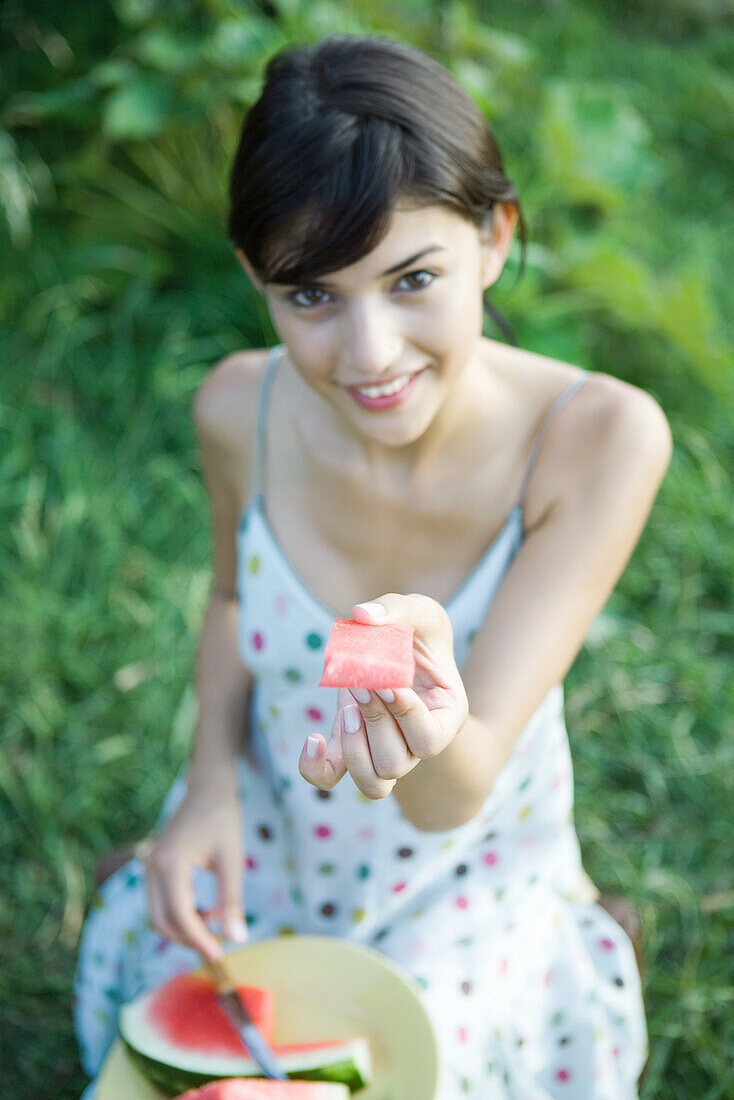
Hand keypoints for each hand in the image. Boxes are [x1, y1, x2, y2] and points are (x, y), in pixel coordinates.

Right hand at [142, 778, 245, 961]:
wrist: (208, 789)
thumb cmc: (223, 820)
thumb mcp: (232, 860)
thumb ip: (232, 900)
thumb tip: (237, 939)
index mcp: (170, 864)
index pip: (179, 915)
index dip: (198, 940)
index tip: (219, 954)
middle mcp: (152, 867)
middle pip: (160, 920)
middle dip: (188, 938)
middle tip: (217, 946)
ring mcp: (149, 866)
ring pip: (158, 914)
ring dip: (184, 926)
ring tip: (215, 922)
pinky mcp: (154, 867)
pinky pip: (161, 901)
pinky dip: (180, 913)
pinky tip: (205, 909)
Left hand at [299, 594, 468, 798]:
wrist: (403, 649)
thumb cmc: (419, 633)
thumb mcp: (421, 612)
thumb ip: (398, 608)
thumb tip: (362, 615)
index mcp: (445, 717)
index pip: (430, 740)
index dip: (406, 717)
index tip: (388, 681)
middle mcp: (416, 744)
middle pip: (396, 764)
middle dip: (375, 724)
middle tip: (361, 682)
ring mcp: (383, 751)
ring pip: (373, 783)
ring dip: (354, 749)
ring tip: (349, 708)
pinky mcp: (350, 746)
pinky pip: (330, 777)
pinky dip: (317, 768)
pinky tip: (313, 739)